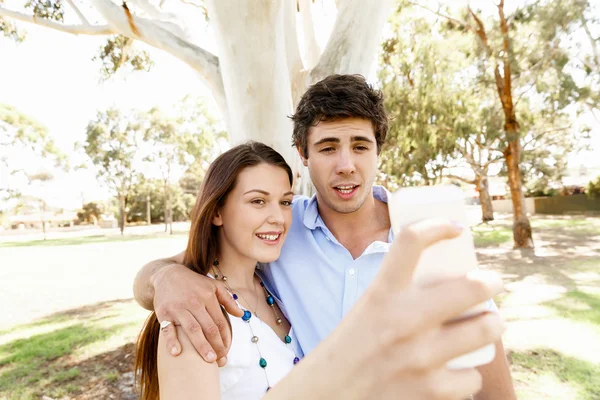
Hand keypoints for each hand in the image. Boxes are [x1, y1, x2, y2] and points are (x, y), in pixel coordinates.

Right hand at [152, 263, 242, 363]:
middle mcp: (194, 302)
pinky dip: (172, 341)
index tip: (227, 351)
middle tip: (220, 361)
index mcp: (208, 296)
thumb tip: (241, 315)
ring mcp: (178, 308)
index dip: (225, 338)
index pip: (220, 321)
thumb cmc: (194, 283)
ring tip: (209, 361)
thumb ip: (228, 300)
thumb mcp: (213, 286)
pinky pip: (168, 329)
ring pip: (192, 329)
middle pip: (208, 327)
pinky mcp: (163, 312)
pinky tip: (177, 353)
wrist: (167, 274)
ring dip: (201, 346)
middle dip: (216, 345)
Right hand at [267, 219, 505, 399]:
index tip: (454, 227)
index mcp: (383, 292)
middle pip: (473, 286)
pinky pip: (473, 377)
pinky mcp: (431, 389)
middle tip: (491, 284)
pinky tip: (458, 370)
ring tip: (487, 324)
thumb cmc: (353, 345)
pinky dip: (468, 374)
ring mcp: (421, 356)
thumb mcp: (369, 307)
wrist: (331, 392)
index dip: (438, 225)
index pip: (411, 241)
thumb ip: (401, 292)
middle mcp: (404, 319)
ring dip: (492, 325)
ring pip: (487, 329)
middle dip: (491, 283)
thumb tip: (447, 281)